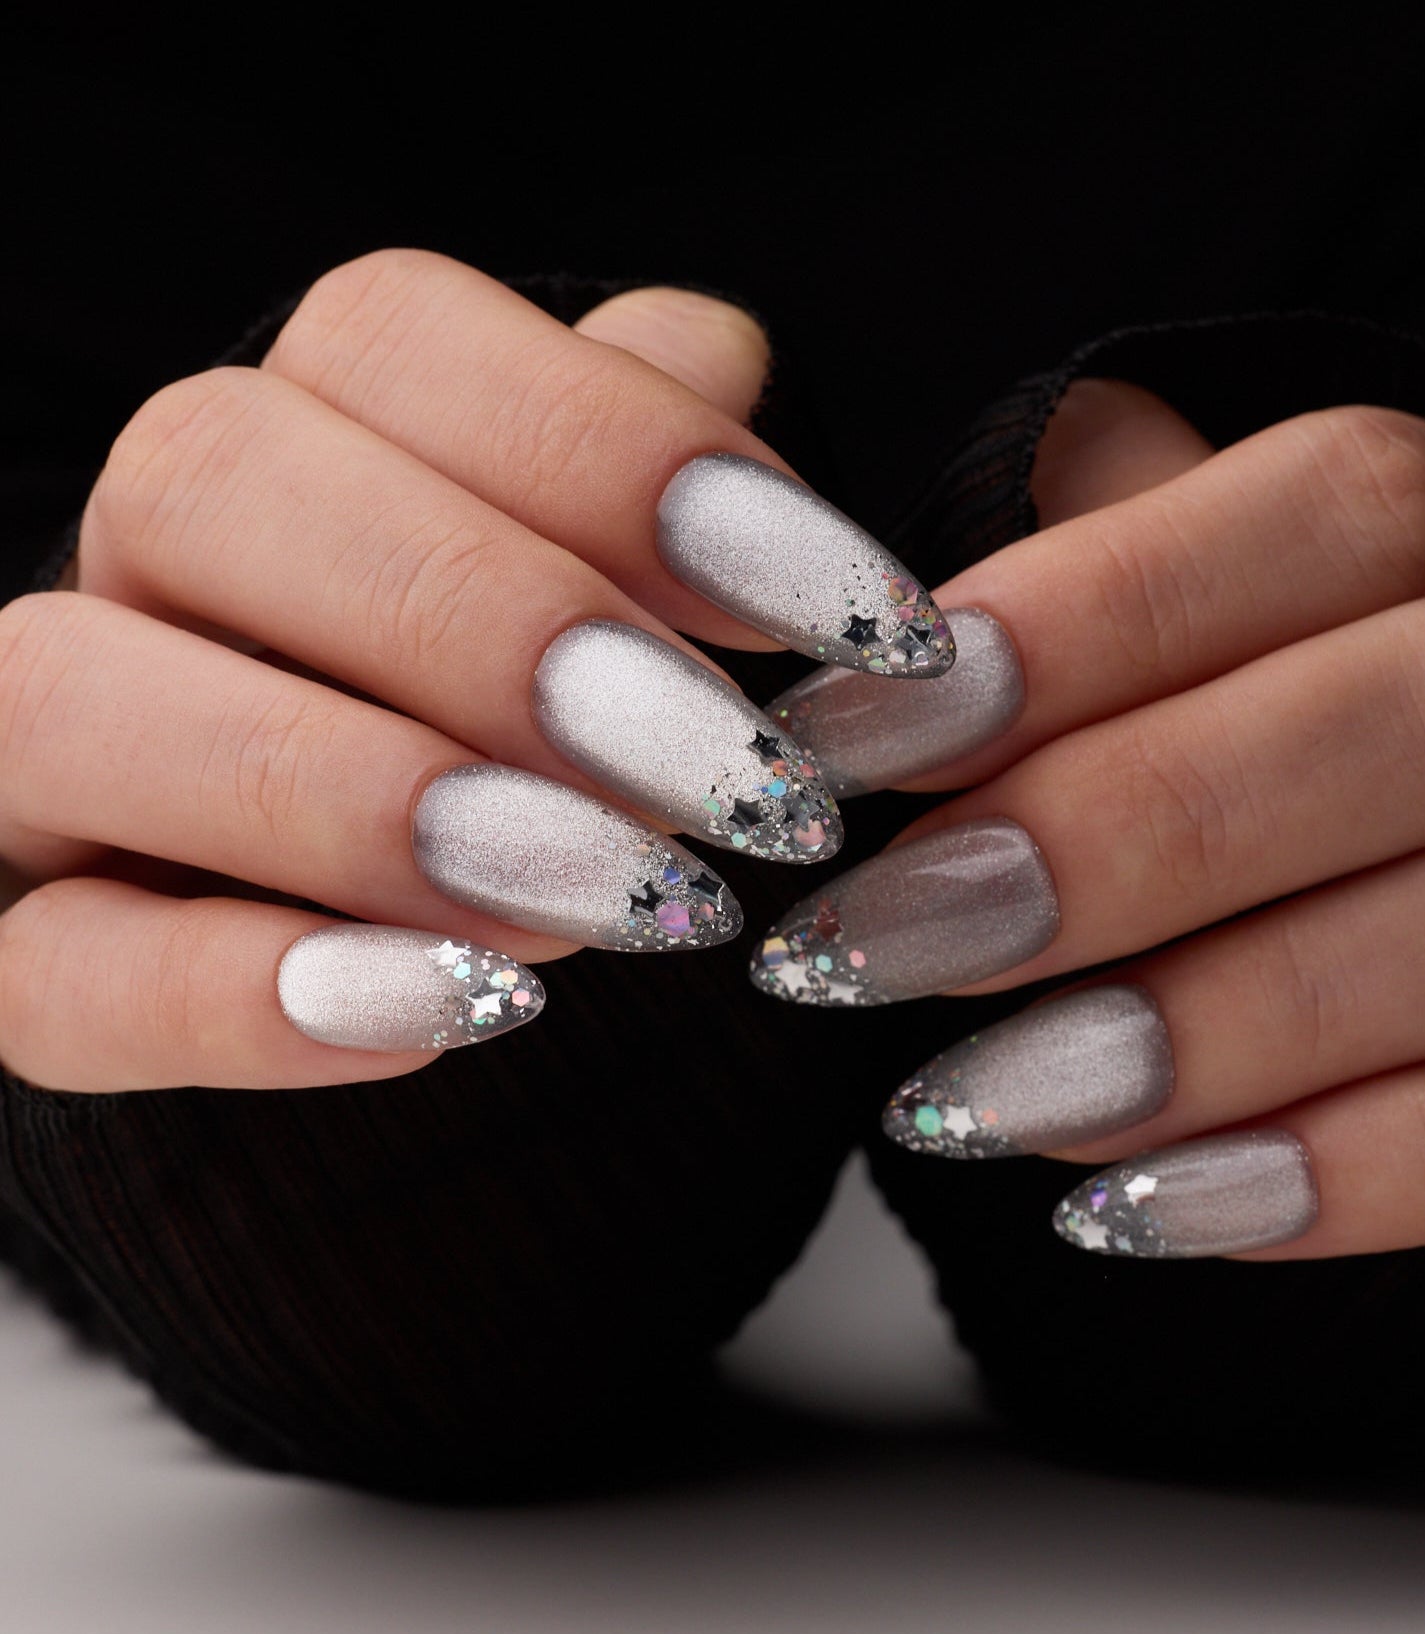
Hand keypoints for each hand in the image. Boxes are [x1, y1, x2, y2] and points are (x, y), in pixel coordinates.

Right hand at [0, 252, 949, 1091]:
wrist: (423, 930)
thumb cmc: (548, 730)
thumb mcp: (618, 584)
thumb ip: (638, 464)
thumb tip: (715, 353)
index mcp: (298, 431)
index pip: (391, 336)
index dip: (621, 453)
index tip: (845, 610)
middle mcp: (145, 561)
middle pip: (220, 476)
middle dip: (501, 628)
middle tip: (740, 781)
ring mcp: (53, 755)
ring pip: (80, 700)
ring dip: (366, 801)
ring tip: (622, 902)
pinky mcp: (28, 956)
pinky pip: (52, 974)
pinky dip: (252, 999)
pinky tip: (468, 1009)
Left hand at [754, 380, 1424, 1259]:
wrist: (1368, 887)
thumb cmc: (1204, 737)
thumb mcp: (1137, 624)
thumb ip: (1061, 579)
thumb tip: (886, 582)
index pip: (1339, 507)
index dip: (1084, 623)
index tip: (846, 742)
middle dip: (1138, 831)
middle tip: (886, 936)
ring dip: (1230, 1021)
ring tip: (980, 1099)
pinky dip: (1349, 1178)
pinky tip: (1136, 1204)